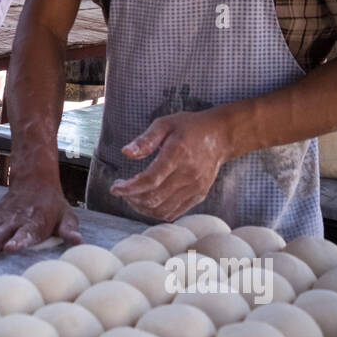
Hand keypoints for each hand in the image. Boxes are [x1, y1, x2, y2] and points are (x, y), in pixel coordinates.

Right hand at [0, 185, 81, 260]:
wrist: (36, 181)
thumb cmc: (53, 206)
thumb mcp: (67, 216)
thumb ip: (69, 230)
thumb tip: (78, 241)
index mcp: (34, 222)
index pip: (26, 232)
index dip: (19, 240)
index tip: (10, 247)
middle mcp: (14, 220)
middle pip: (0, 234)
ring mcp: (0, 217)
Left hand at [108, 109, 234, 220]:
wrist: (220, 137)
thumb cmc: (189, 127)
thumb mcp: (165, 124)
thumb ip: (145, 139)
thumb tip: (125, 152)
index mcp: (178, 154)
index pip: (150, 180)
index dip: (129, 188)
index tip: (115, 188)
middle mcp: (188, 174)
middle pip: (154, 198)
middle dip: (131, 198)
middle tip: (121, 190)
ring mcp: (195, 188)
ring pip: (163, 209)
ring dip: (142, 207)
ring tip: (131, 197)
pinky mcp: (198, 195)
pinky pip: (174, 212)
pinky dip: (156, 212)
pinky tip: (147, 202)